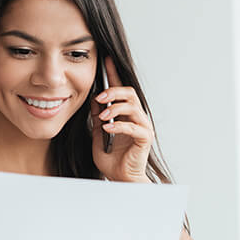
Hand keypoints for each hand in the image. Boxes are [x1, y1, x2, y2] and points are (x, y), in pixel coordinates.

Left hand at [90, 56, 153, 181]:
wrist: (121, 180)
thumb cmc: (112, 162)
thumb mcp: (98, 137)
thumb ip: (97, 120)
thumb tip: (93, 102)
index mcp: (125, 116)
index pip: (120, 90)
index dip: (113, 74)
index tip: (106, 59)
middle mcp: (136, 118)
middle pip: (129, 93)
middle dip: (113, 91)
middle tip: (99, 97)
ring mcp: (143, 127)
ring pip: (132, 106)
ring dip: (115, 108)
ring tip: (102, 117)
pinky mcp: (145, 138)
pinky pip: (133, 126)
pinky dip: (119, 125)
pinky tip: (107, 129)